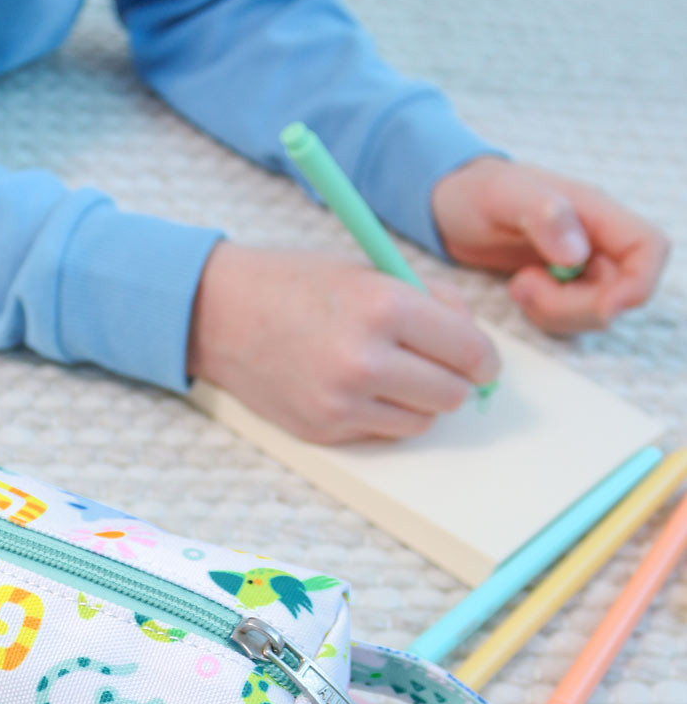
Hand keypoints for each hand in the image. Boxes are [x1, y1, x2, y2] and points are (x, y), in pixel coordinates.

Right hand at [187, 243, 498, 445]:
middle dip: (456, 381)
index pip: (469, 351)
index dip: (484, 358)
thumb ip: (429, 303)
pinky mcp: (323, 429)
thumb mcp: (369, 271)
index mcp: (385, 306)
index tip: (482, 361)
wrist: (220, 314)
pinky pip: (382, 432)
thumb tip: (476, 344)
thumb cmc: (296, 285)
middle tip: (443, 368)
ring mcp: (342, 401)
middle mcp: (366, 359)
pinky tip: (362, 388)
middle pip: (452, 394)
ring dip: (421, 402)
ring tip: (397, 376)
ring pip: (422, 421)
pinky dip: (384, 414)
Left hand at [432, 156, 670, 333]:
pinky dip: (545, 316)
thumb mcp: (500, 196)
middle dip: (576, 307)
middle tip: (524, 287)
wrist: (450, 206)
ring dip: (556, 313)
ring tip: (517, 285)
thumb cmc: (475, 192)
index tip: (603, 307)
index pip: (648, 249)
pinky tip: (518, 291)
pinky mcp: (559, 285)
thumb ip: (541, 216)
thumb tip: (577, 254)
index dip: (638, 285)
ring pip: (595, 310)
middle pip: (621, 291)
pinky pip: (569, 316)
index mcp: (594, 212)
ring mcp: (580, 265)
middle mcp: (596, 239)